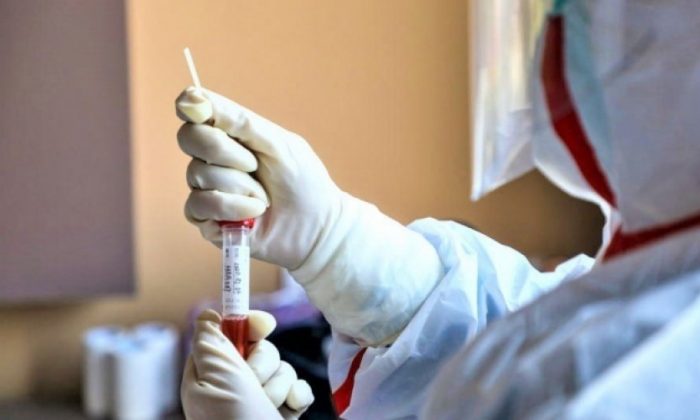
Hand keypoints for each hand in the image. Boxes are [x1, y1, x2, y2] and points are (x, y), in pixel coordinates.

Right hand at [175, 87, 339, 270]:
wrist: (316, 226)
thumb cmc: (302, 181)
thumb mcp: (276, 143)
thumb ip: (239, 121)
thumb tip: (194, 98)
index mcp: (230, 133)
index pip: (194, 110)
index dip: (191, 107)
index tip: (200, 111)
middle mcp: (213, 158)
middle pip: (188, 138)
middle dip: (223, 150)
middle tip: (254, 164)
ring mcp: (207, 188)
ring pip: (198, 174)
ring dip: (240, 186)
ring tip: (265, 198)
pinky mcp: (206, 219)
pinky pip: (198, 205)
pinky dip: (231, 207)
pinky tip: (254, 213)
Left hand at [181, 309, 313, 419]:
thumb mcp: (215, 380)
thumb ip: (211, 342)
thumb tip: (208, 316)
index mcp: (210, 376)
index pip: (228, 334)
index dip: (246, 325)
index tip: (263, 326)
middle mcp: (235, 386)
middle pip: (261, 348)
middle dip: (264, 365)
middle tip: (254, 386)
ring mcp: (261, 399)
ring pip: (282, 367)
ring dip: (280, 386)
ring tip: (269, 408)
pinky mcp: (283, 411)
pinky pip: (299, 387)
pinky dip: (297, 398)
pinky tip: (289, 411)